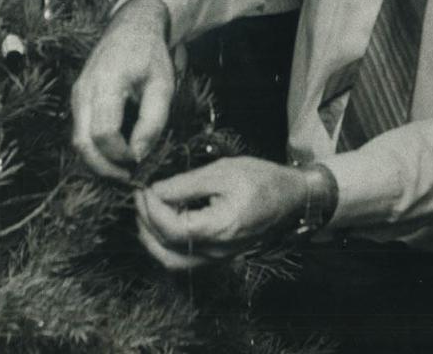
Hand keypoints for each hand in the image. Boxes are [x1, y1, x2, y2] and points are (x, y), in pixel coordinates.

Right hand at [70, 0, 174, 180]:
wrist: (131, 27)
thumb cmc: (150, 55)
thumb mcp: (163, 86)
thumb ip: (152, 122)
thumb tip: (138, 156)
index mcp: (106, 84)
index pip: (103, 134)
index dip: (120, 155)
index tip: (140, 159)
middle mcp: (83, 90)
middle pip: (82, 143)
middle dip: (104, 168)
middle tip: (129, 177)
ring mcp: (76, 95)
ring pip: (78, 140)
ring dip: (98, 161)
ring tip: (125, 168)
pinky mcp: (77, 100)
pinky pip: (80, 131)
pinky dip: (95, 148)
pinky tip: (117, 153)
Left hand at [135, 157, 307, 269]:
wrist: (292, 198)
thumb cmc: (262, 180)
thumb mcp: (223, 172)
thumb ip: (185, 184)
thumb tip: (154, 191)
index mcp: (220, 228)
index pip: (171, 228)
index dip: (151, 208)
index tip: (144, 187)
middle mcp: (217, 251)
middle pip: (166, 249)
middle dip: (146, 222)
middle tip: (140, 196)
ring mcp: (217, 258)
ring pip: (171, 261)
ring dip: (151, 238)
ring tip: (146, 210)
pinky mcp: (217, 256)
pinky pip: (183, 260)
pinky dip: (165, 244)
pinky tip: (163, 222)